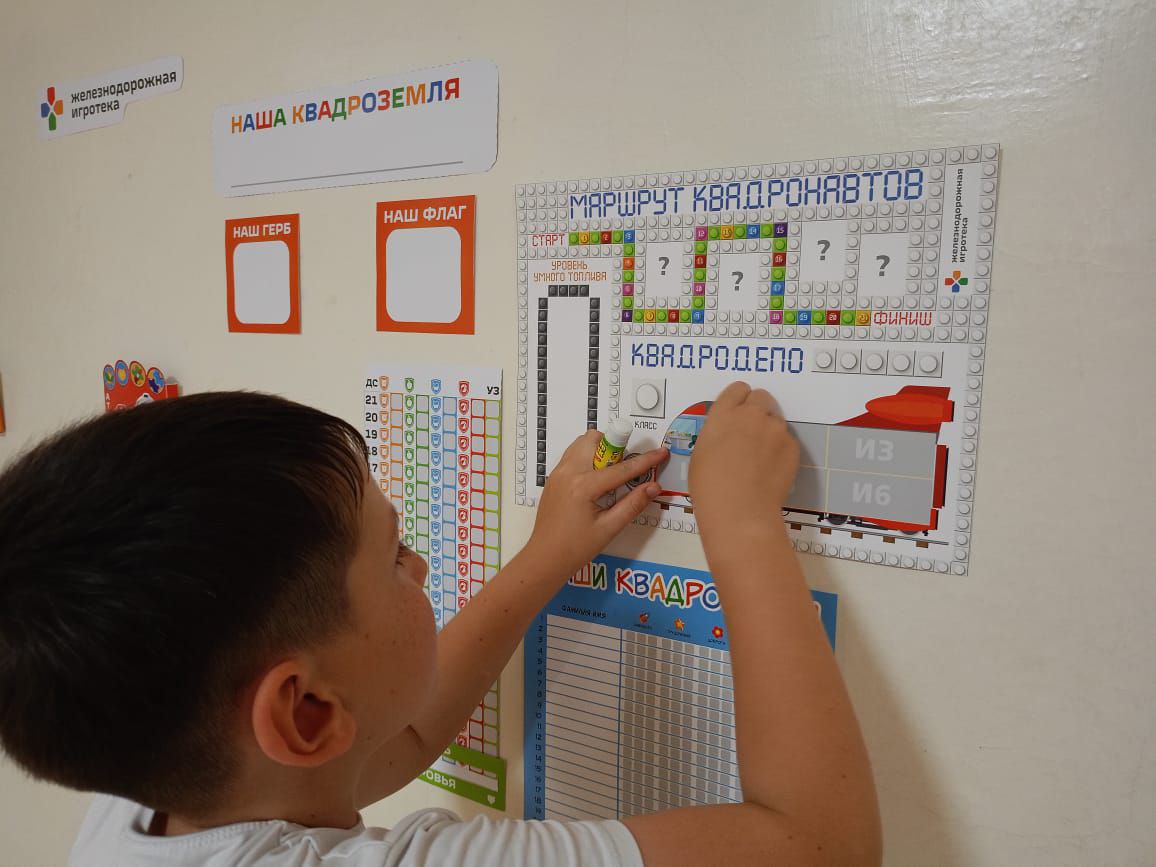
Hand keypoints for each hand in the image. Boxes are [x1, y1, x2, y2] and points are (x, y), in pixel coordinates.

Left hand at [524, 430, 667, 579]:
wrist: (544, 559)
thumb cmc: (575, 548)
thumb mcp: (609, 528)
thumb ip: (633, 504)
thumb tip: (654, 486)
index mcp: (583, 486)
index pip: (621, 468)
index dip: (645, 460)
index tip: (661, 452)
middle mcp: (568, 472)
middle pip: (594, 439)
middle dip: (615, 447)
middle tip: (625, 468)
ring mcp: (557, 473)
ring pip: (581, 443)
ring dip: (600, 450)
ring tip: (610, 475)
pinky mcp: (553, 478)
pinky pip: (572, 455)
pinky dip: (587, 458)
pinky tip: (595, 481)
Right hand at [688, 382, 798, 534]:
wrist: (740, 510)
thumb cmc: (713, 488)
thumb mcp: (701, 452)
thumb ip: (717, 432)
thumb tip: (726, 433)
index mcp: (723, 415)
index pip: (737, 389)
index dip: (738, 400)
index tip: (738, 409)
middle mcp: (750, 415)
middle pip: (761, 397)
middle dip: (757, 409)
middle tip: (751, 430)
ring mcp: (774, 429)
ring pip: (776, 419)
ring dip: (769, 430)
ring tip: (759, 456)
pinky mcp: (791, 446)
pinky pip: (787, 440)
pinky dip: (780, 450)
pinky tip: (769, 469)